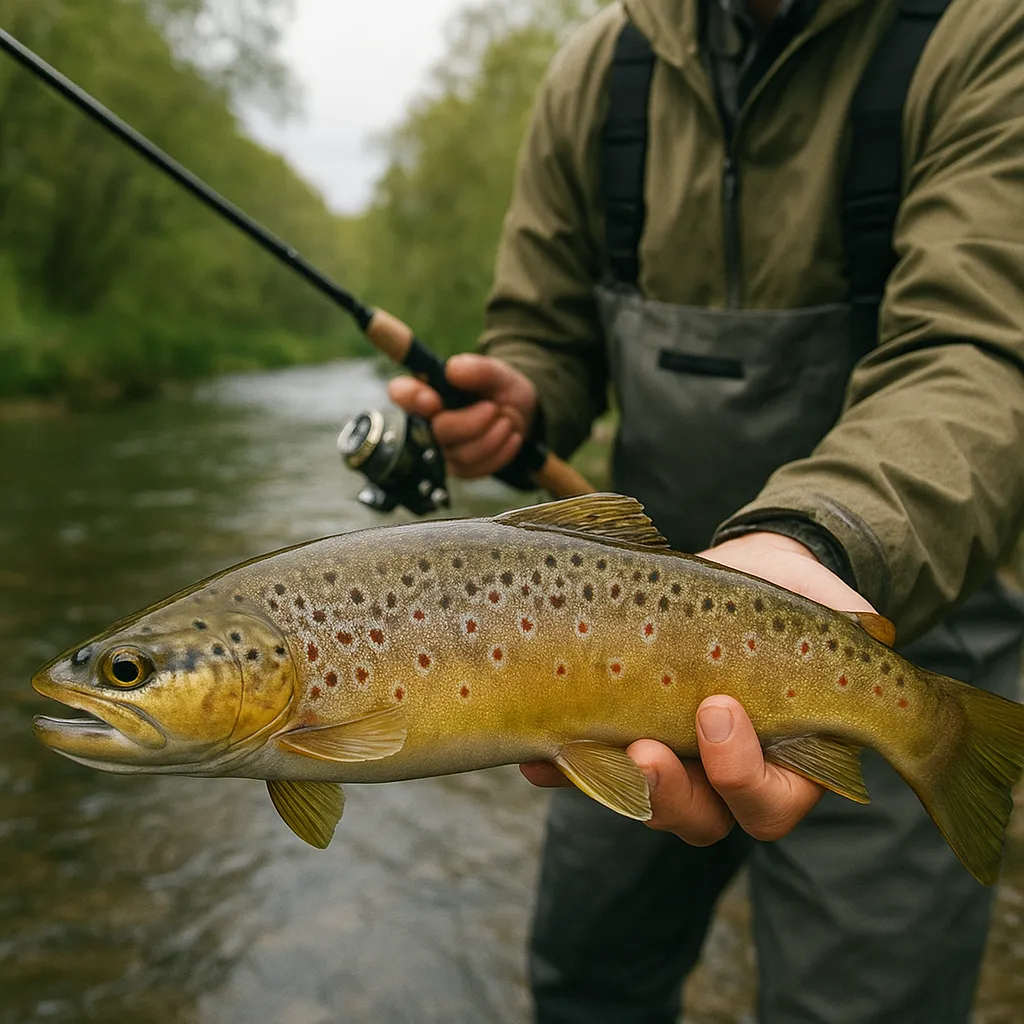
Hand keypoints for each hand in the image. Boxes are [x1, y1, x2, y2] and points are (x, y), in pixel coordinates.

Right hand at [387, 353, 538, 477]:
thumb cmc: (499, 390)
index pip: (401, 393)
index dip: (411, 398)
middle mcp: (429, 422)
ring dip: (492, 436)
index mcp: (428, 390)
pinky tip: (509, 437)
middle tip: (493, 408)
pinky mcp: (460, 468)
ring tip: (506, 421)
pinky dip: (501, 451)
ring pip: (461, 454)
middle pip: (438, 431)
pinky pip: (477, 468)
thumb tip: (453, 369)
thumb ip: (478, 368)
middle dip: (471, 422)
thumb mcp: (497, 373)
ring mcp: (443, 449)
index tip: (433, 401)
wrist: (522, 416)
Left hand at [521, 531, 877, 843]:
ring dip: (605, 780)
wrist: (743, 573)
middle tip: (646, 752)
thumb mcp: (833, 610)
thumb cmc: (794, 596)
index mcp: (786, 764)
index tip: (718, 709)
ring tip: (569, 749)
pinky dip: (557, 762)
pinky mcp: (621, 732)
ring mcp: (670, 757)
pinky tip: (534, 752)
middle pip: (697, 819)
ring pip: (636, 800)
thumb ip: (855, 629)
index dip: (743, 774)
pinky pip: (585, 765)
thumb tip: (872, 632)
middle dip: (667, 793)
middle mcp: (723, 775)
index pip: (769, 803)